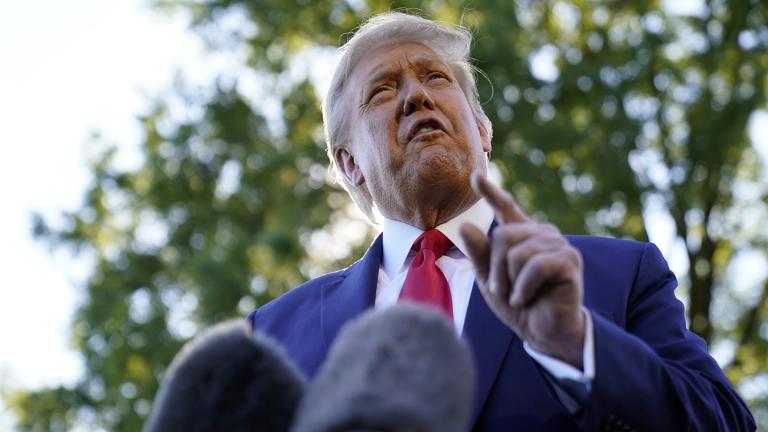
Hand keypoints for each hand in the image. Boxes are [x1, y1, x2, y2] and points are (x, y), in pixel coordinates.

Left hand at [460, 173, 585, 367]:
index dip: (491, 192)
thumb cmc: (518, 304)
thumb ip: (478, 254)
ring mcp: (558, 244)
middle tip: (503, 291)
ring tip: (517, 297)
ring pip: (515, 252)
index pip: (505, 208)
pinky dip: (523, 288)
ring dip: (509, 282)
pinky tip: (526, 299)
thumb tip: (465, 226)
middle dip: (495, 269)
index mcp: (522, 235)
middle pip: (502, 236)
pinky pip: (533, 266)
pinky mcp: (568, 260)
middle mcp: (542, 234)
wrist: (543, 332)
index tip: (475, 176)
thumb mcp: (490, 279)